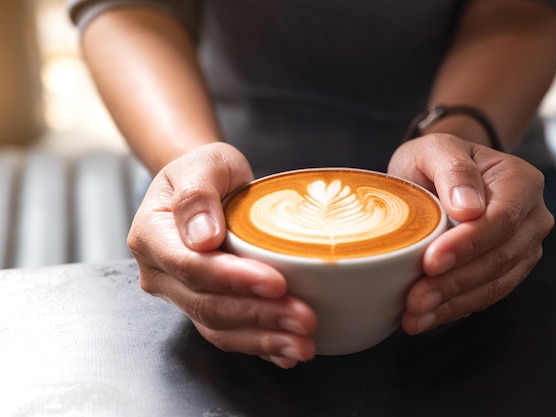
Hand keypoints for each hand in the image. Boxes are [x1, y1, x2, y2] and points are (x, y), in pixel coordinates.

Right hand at [128, 143, 317, 367]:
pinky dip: (258, 346)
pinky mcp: (202, 307)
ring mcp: (179, 294)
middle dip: (258, 315)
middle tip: (304, 318)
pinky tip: (286, 353)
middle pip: (207, 305)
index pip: (190, 266)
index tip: (276, 282)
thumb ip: (197, 195)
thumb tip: (203, 238)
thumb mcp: (203, 163)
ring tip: (302, 344)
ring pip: (217, 328)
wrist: (205, 186)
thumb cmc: (204, 171)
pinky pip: (227, 334)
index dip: (233, 279)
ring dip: (262, 339)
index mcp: (152, 235)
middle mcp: (160, 273)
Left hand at [388, 134, 553, 333]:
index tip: (432, 261)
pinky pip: (487, 294)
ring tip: (416, 316)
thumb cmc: (436, 160)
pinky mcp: (507, 270)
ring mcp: (523, 247)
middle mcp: (531, 217)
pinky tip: (428, 317)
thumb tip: (468, 207)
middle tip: (415, 299)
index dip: (468, 245)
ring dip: (454, 303)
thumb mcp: (436, 148)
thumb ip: (453, 169)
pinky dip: (456, 308)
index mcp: (520, 182)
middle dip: (455, 283)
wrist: (437, 175)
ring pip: (495, 283)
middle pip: (500, 258)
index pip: (502, 220)